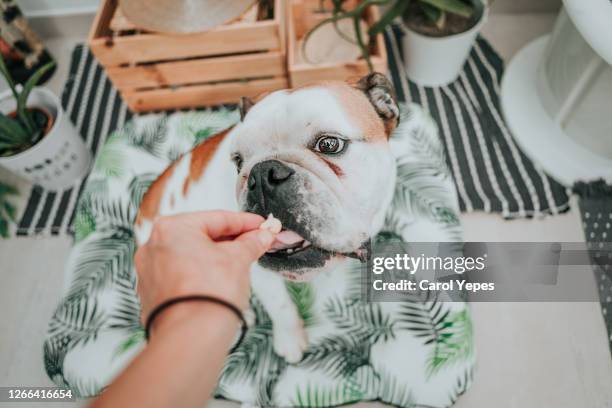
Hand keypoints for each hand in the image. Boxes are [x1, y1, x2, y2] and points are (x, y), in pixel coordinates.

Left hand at [134, 211, 274, 332]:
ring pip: (190, 257)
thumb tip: (261, 236)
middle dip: (230, 241)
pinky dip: (200, 276)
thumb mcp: (238, 259)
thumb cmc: (209, 294)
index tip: (260, 226)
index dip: (245, 222)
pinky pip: (181, 276)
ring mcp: (150, 272)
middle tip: (254, 243)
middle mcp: (153, 247)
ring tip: (240, 264)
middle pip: (201, 236)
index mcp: (171, 228)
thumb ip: (251, 243)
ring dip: (215, 258)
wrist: (193, 336)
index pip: (217, 218)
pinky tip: (219, 282)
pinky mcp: (153, 295)